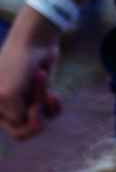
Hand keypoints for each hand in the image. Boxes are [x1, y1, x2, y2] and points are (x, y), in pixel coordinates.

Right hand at [0, 11, 63, 139]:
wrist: (35, 41)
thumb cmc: (18, 63)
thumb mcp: (8, 92)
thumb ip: (12, 114)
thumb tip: (25, 122)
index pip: (14, 130)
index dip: (28, 122)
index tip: (35, 107)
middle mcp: (6, 105)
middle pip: (29, 128)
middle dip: (38, 116)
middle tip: (41, 104)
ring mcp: (22, 101)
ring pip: (41, 117)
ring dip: (45, 100)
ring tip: (41, 79)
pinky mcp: (37, 96)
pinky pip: (50, 111)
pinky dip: (54, 102)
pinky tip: (54, 92)